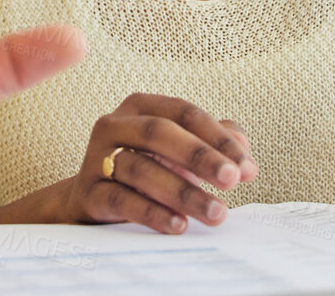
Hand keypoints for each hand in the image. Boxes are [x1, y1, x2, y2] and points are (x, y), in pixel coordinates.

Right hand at [48, 94, 256, 234]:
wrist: (93, 201)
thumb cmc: (145, 170)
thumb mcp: (178, 153)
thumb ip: (212, 146)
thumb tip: (244, 158)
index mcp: (140, 107)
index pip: (183, 113)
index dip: (217, 137)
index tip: (245, 166)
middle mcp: (115, 125)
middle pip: (159, 133)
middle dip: (200, 157)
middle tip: (232, 180)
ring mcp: (97, 159)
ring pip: (141, 169)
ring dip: (183, 192)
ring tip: (215, 212)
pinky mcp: (89, 193)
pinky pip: (121, 200)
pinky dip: (153, 213)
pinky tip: (180, 225)